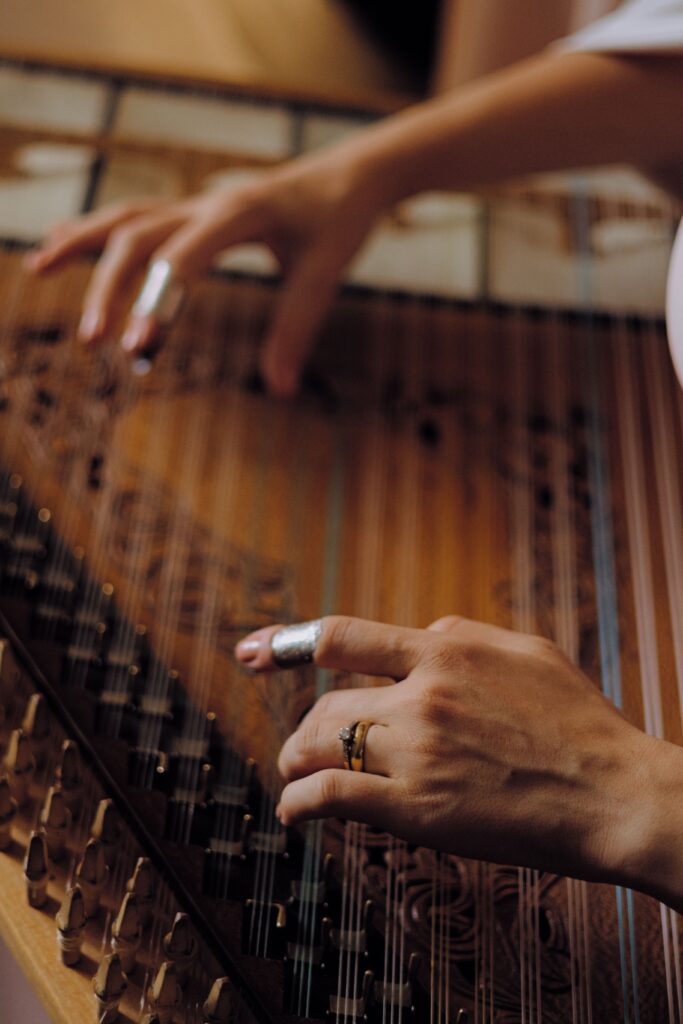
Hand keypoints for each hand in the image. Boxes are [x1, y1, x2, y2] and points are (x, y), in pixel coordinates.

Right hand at [25, 148, 382, 395]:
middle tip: (92, 342)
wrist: (347, 175)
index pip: (184, 257)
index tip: (136, 348)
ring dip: (81, 244)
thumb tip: (282, 391)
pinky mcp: (190, 210)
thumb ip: (298, 327)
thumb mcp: (325, 274)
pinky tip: (62, 241)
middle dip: (109, 288)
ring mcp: (193, 203)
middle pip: (138, 236)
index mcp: (239, 214)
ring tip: (37, 269)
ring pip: (124, 218)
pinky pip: (134, 217)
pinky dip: (96, 231)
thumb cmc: (337, 223)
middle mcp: (205, 203)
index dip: (157, 300)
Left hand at [236, 614, 682, 908]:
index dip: (286, 642)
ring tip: (291, 772)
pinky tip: (294, 809)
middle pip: (327, 704)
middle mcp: (420, 695)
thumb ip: (464, 634)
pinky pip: (332, 797)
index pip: (342, 638)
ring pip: (321, 746)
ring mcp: (415, 751)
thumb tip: (421, 631)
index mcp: (444, 650)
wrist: (610, 792)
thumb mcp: (526, 650)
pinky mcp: (416, 806)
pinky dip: (300, 802)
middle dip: (304, 725)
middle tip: (297, 742)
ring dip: (295, 760)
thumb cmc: (577, 722)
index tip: (251, 651)